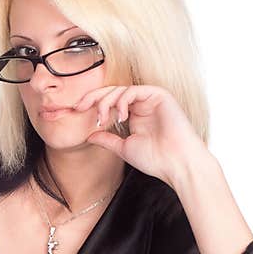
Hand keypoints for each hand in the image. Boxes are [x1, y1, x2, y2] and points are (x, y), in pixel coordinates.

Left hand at [74, 84, 210, 186]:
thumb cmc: (155, 159)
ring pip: (121, 89)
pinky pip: (134, 90)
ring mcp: (151, 99)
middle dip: (93, 97)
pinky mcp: (160, 95)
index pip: (110, 102)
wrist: (177, 164)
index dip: (92, 103)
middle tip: (79, 107)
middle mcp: (142, 104)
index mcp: (134, 115)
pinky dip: (123, 100)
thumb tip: (88, 136)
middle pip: (112, 91)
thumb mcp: (124, 148)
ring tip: (102, 118)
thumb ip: (107, 139)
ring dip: (106, 101)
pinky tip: (120, 116)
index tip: (75, 110)